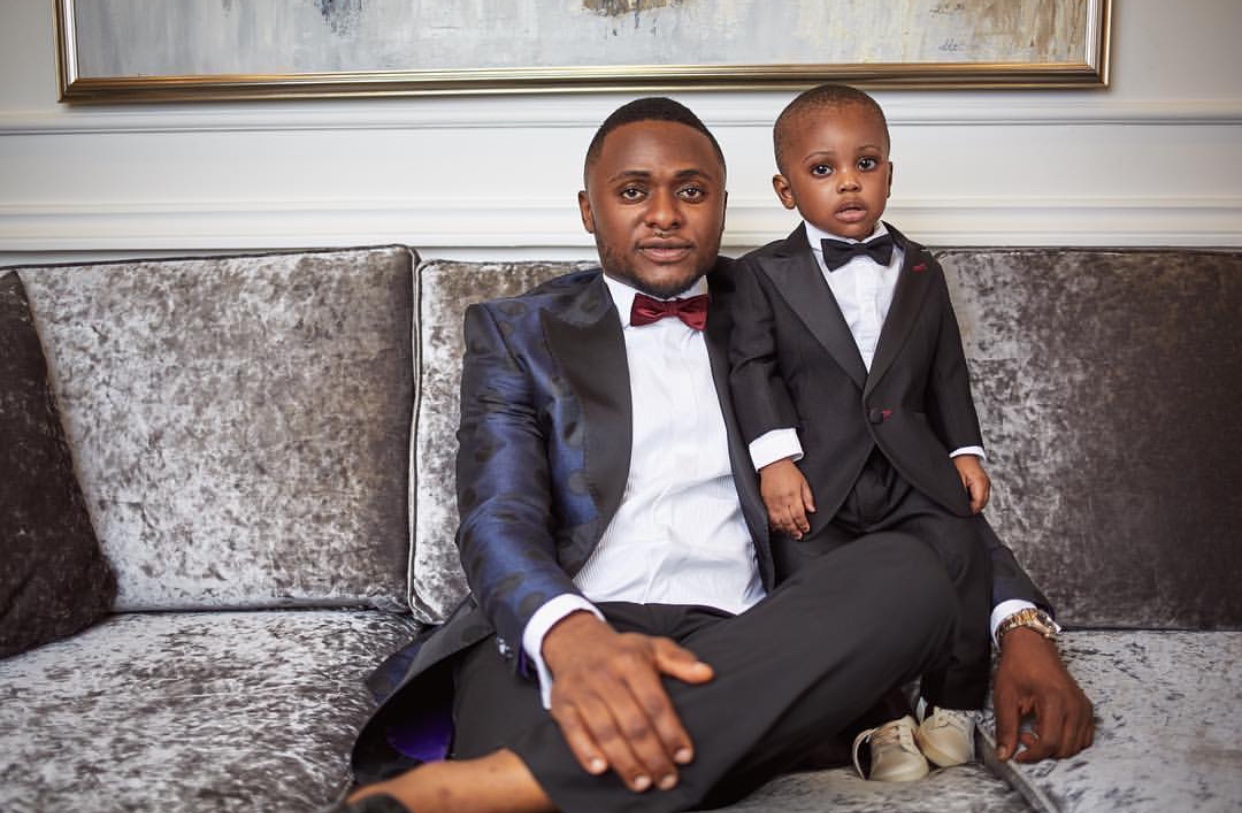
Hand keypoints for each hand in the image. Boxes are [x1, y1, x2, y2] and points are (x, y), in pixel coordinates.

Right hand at [542, 611, 713, 792]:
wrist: (575, 642)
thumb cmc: (621, 652)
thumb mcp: (652, 647)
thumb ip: (680, 661)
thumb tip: (707, 674)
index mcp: (631, 661)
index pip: (655, 703)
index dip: (671, 732)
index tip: (684, 757)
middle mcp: (605, 676)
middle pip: (632, 723)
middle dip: (652, 756)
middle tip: (667, 779)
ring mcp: (582, 691)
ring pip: (605, 731)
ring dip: (625, 761)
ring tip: (642, 782)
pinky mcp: (562, 704)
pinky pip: (573, 731)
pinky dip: (585, 752)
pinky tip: (601, 769)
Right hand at [759, 457, 815, 538]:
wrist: (773, 463)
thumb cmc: (788, 471)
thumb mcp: (803, 482)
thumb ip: (808, 497)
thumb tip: (812, 510)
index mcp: (793, 496)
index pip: (799, 515)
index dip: (803, 524)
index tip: (806, 529)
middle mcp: (783, 501)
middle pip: (789, 521)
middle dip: (794, 530)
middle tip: (798, 536)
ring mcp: (773, 502)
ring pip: (778, 521)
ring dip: (785, 530)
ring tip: (790, 534)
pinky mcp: (766, 502)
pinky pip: (769, 517)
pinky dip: (774, 525)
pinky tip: (778, 528)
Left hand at [953, 455, 990, 513]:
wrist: (963, 453)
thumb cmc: (960, 463)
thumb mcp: (958, 479)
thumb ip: (962, 493)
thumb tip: (962, 505)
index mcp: (980, 483)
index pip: (978, 504)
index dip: (969, 509)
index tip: (960, 510)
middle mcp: (986, 484)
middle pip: (982, 504)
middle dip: (972, 507)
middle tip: (960, 506)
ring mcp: (986, 484)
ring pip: (982, 500)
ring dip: (974, 502)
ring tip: (963, 499)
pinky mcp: (984, 483)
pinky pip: (981, 495)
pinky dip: (975, 498)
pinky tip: (967, 495)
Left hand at [993, 627, 1094, 762]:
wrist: (1031, 645)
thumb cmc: (1017, 666)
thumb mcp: (1005, 696)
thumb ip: (1006, 728)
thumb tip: (1004, 755)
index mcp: (1054, 700)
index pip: (1050, 742)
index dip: (1033, 755)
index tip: (1018, 755)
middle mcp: (1074, 705)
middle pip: (1065, 748)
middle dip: (1043, 751)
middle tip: (1024, 736)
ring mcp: (1083, 706)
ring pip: (1076, 746)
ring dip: (1056, 748)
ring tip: (1035, 731)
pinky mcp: (1085, 707)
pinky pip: (1084, 736)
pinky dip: (1068, 741)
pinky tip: (1049, 729)